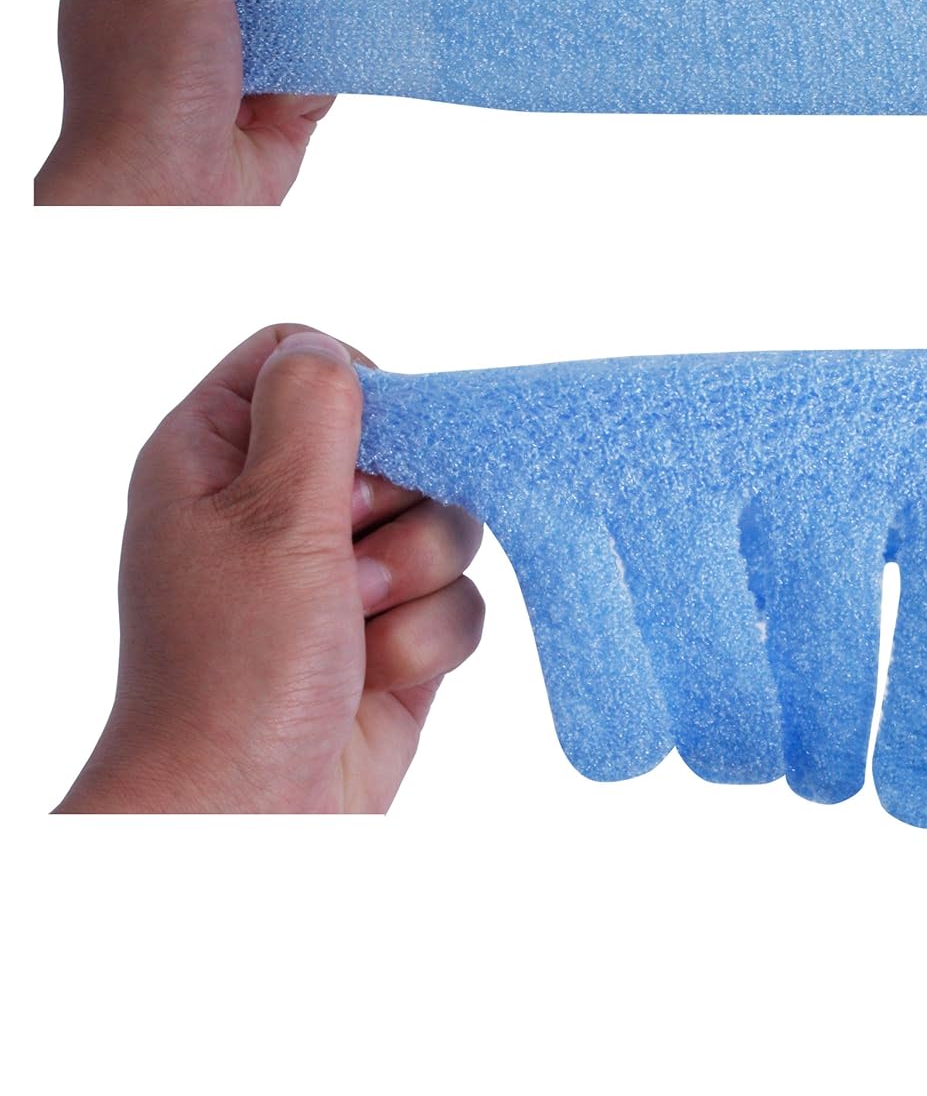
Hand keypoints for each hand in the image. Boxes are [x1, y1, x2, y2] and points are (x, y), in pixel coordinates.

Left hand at [35, 0, 332, 204]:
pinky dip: (324, 71)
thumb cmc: (152, 81)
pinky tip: (326, 63)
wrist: (171, 191)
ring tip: (333, 2)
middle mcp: (170, 25)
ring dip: (309, 19)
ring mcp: (221, 72)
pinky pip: (313, 76)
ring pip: (284, 23)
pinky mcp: (268, 115)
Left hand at [58, 327, 484, 811]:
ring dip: (412, 580)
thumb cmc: (231, 670)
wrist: (246, 819)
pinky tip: (375, 674)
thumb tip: (335, 350)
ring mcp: (344, 571)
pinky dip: (428, 637)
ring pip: (445, 521)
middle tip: (340, 553)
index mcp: (221, 457)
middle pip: (399, 441)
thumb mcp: (269, 517)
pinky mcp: (398, 631)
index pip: (302, 358)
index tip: (365, 443)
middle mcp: (283, 506)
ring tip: (352, 625)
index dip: (352, 388)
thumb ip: (318, 413)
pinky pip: (462, 596)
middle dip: (393, 506)